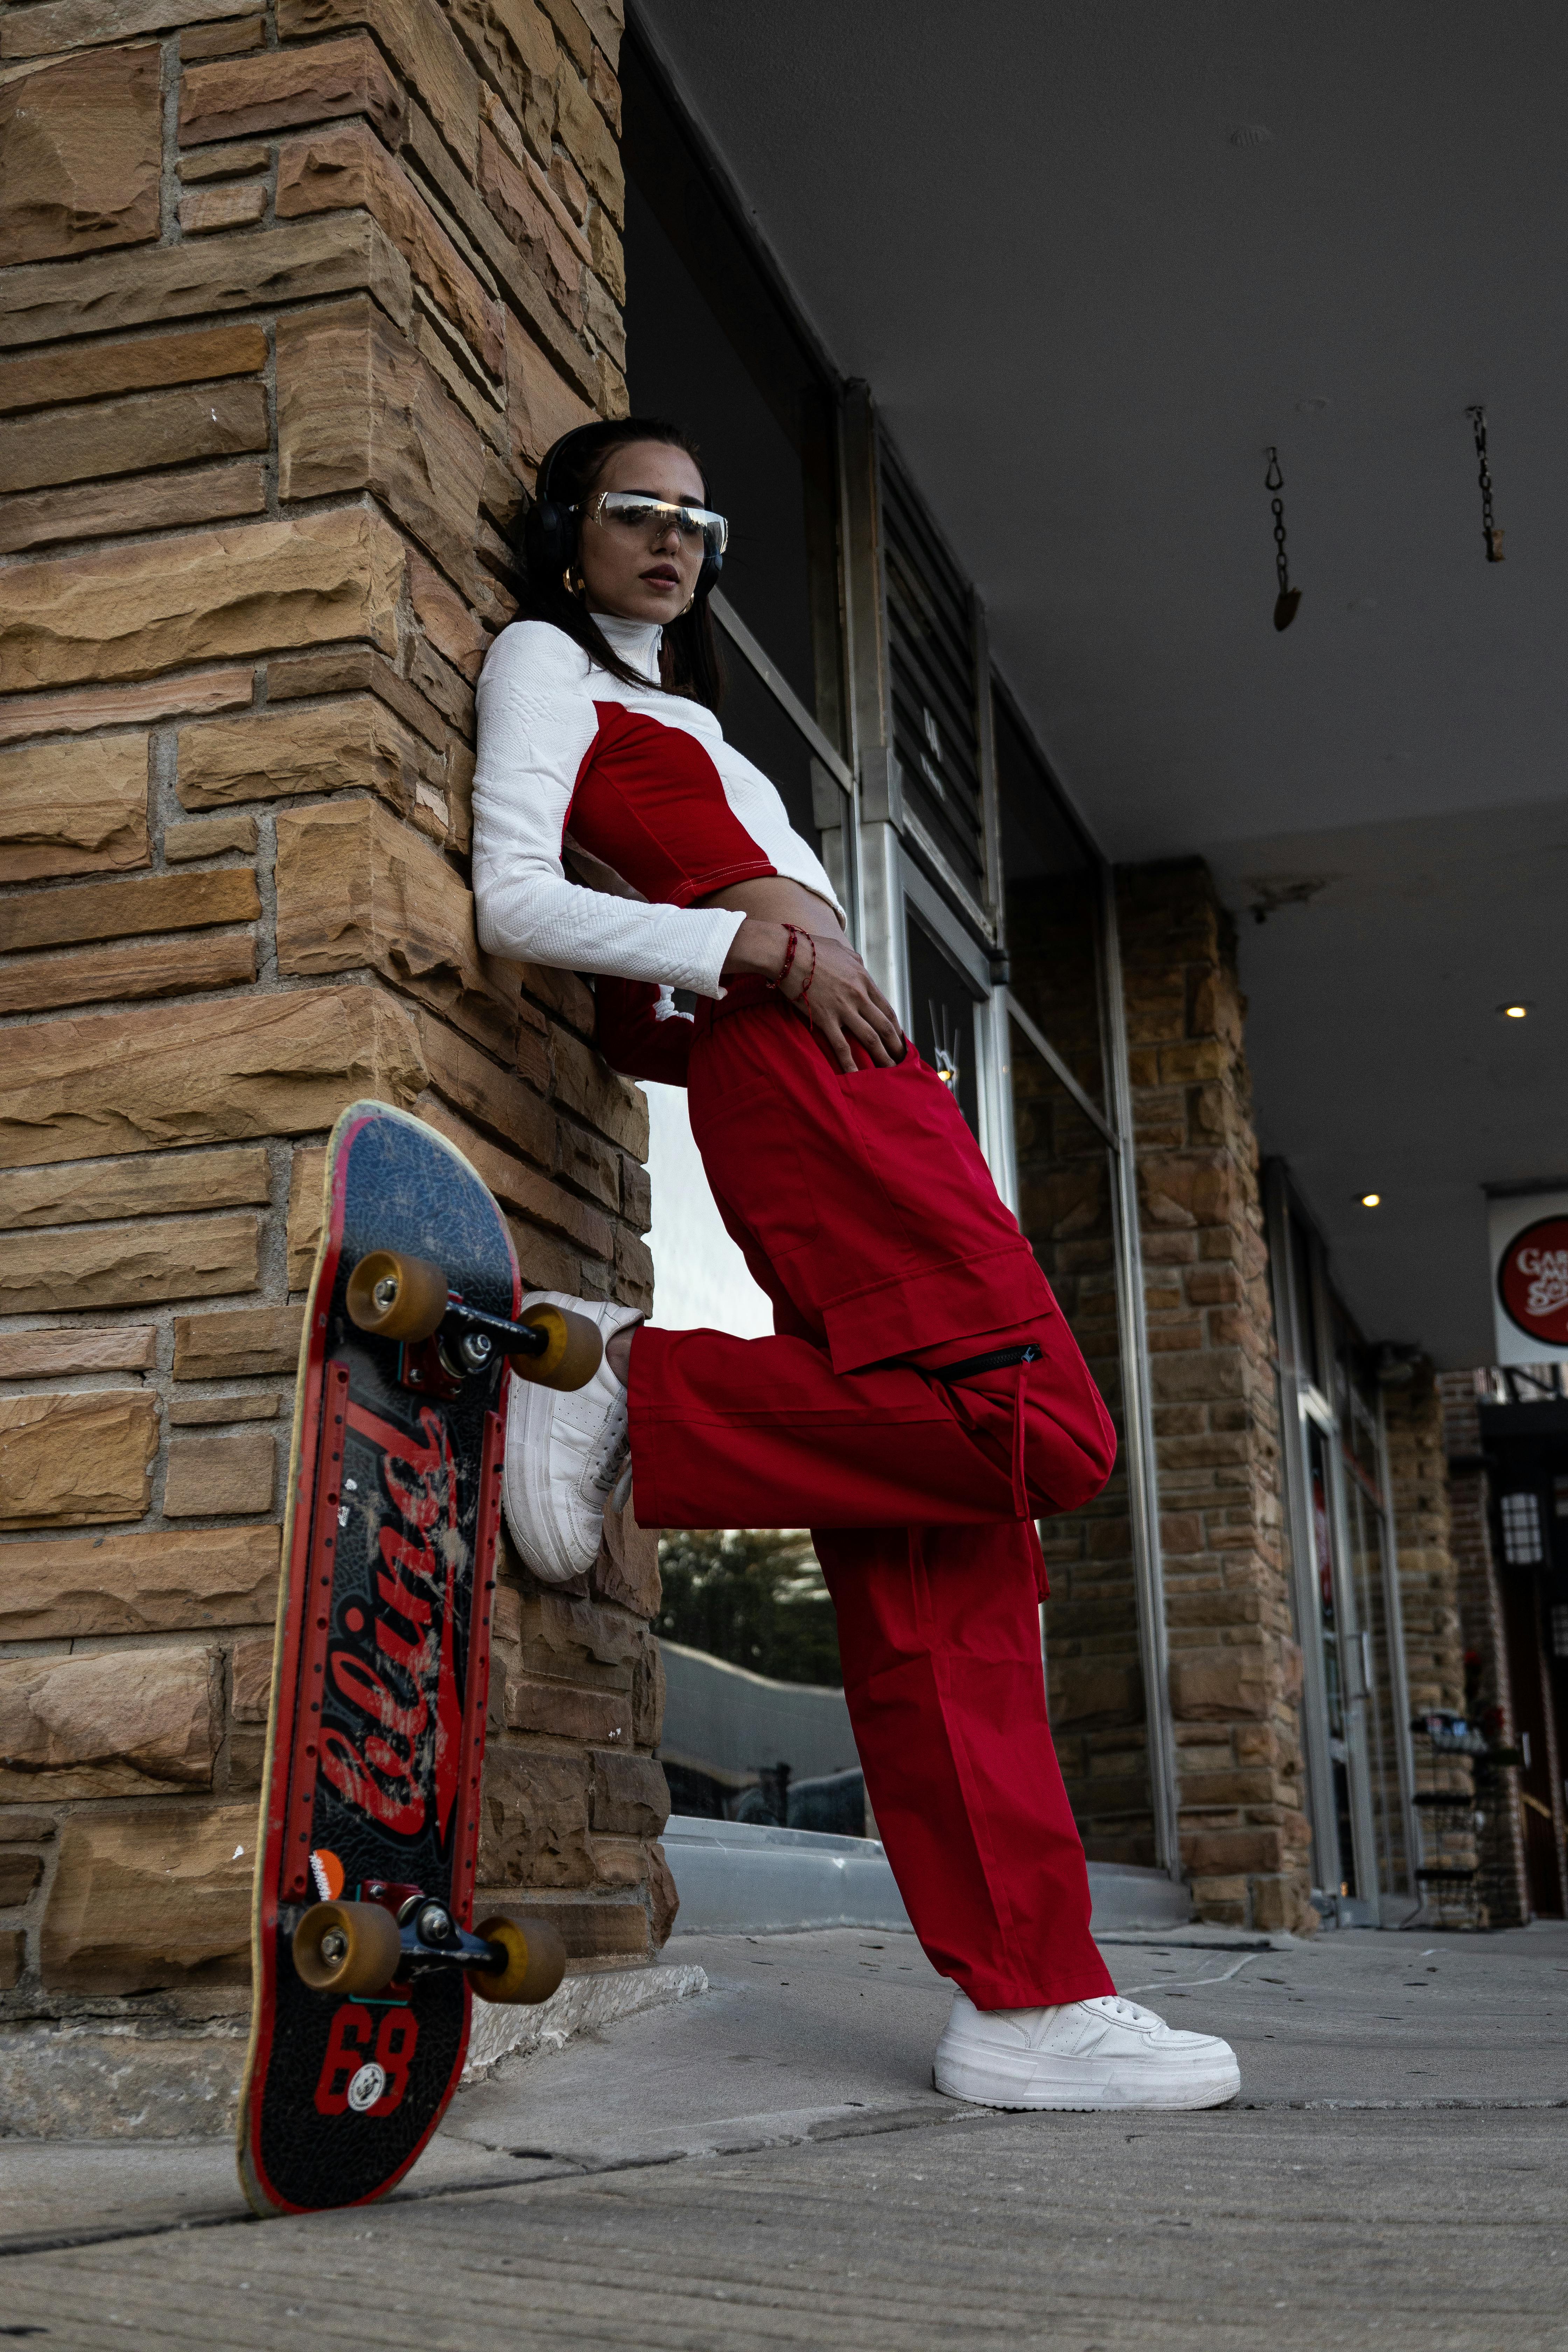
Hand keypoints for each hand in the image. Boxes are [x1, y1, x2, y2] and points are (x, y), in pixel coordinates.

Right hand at [724, 919, 905, 1072]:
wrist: (787, 952)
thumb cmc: (811, 948)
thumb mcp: (842, 950)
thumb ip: (855, 962)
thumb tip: (861, 968)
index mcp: (863, 979)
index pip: (887, 1008)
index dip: (896, 1027)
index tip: (899, 1039)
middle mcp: (858, 995)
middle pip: (884, 1026)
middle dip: (895, 1046)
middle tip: (900, 1060)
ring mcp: (843, 1008)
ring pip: (870, 1038)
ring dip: (882, 1057)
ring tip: (888, 1071)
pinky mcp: (825, 1018)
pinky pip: (841, 1046)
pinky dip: (850, 1064)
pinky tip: (856, 1076)